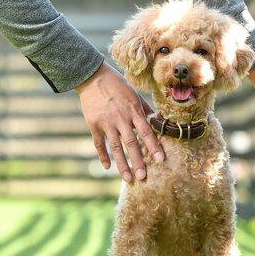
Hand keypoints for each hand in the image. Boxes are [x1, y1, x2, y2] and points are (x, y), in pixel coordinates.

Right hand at [76, 62, 164, 181]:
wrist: (94, 78)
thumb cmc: (119, 86)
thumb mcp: (135, 95)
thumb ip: (146, 110)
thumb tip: (159, 122)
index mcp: (134, 111)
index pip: (146, 132)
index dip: (154, 146)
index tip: (161, 160)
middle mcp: (121, 118)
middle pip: (131, 143)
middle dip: (138, 161)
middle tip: (143, 177)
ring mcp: (106, 123)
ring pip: (115, 147)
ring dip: (122, 164)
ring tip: (128, 178)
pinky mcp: (93, 125)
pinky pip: (99, 143)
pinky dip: (102, 155)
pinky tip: (108, 167)